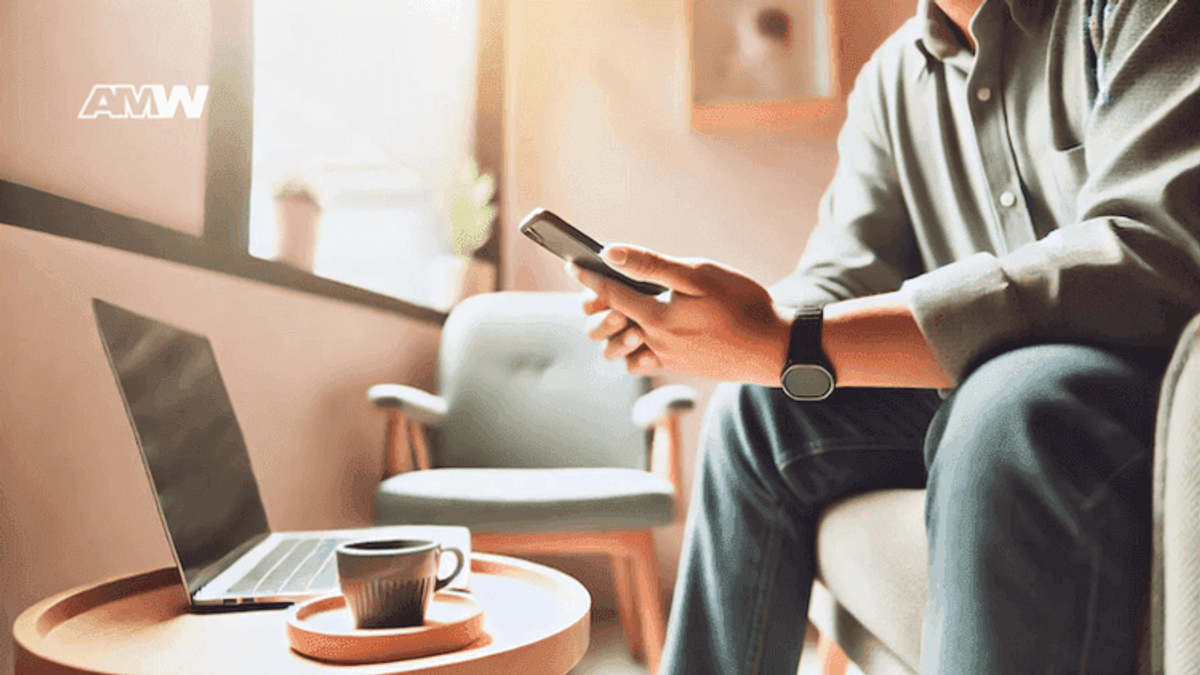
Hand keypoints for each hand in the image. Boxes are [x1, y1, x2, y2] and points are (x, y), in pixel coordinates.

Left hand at [569, 245, 791, 385]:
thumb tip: (611, 253)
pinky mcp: (678, 367)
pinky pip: (642, 362)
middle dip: (596, 305)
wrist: (775, 348)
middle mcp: (655, 342)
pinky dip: (634, 348)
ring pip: (620, 350)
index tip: (572, 262)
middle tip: (600, 285)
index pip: (608, 294)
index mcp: (657, 316)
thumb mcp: (700, 275)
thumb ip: (652, 265)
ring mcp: (666, 358)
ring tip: (623, 308)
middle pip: (607, 325)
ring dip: (612, 330)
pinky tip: (646, 329)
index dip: (588, 276)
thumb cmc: (743, 304)